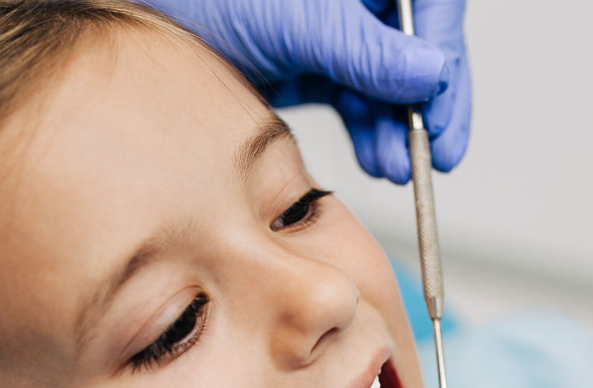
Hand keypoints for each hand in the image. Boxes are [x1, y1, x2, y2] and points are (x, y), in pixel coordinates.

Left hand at [149, 0, 470, 182]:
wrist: (145, 7)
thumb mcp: (298, 20)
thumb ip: (365, 51)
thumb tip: (430, 75)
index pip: (434, 13)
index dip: (448, 69)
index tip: (442, 123)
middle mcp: (360, 1)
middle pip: (417, 54)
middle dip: (424, 110)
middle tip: (430, 158)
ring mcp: (339, 29)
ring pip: (389, 84)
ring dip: (397, 128)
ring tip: (394, 167)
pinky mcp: (314, 60)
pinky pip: (357, 98)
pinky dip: (369, 130)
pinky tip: (376, 160)